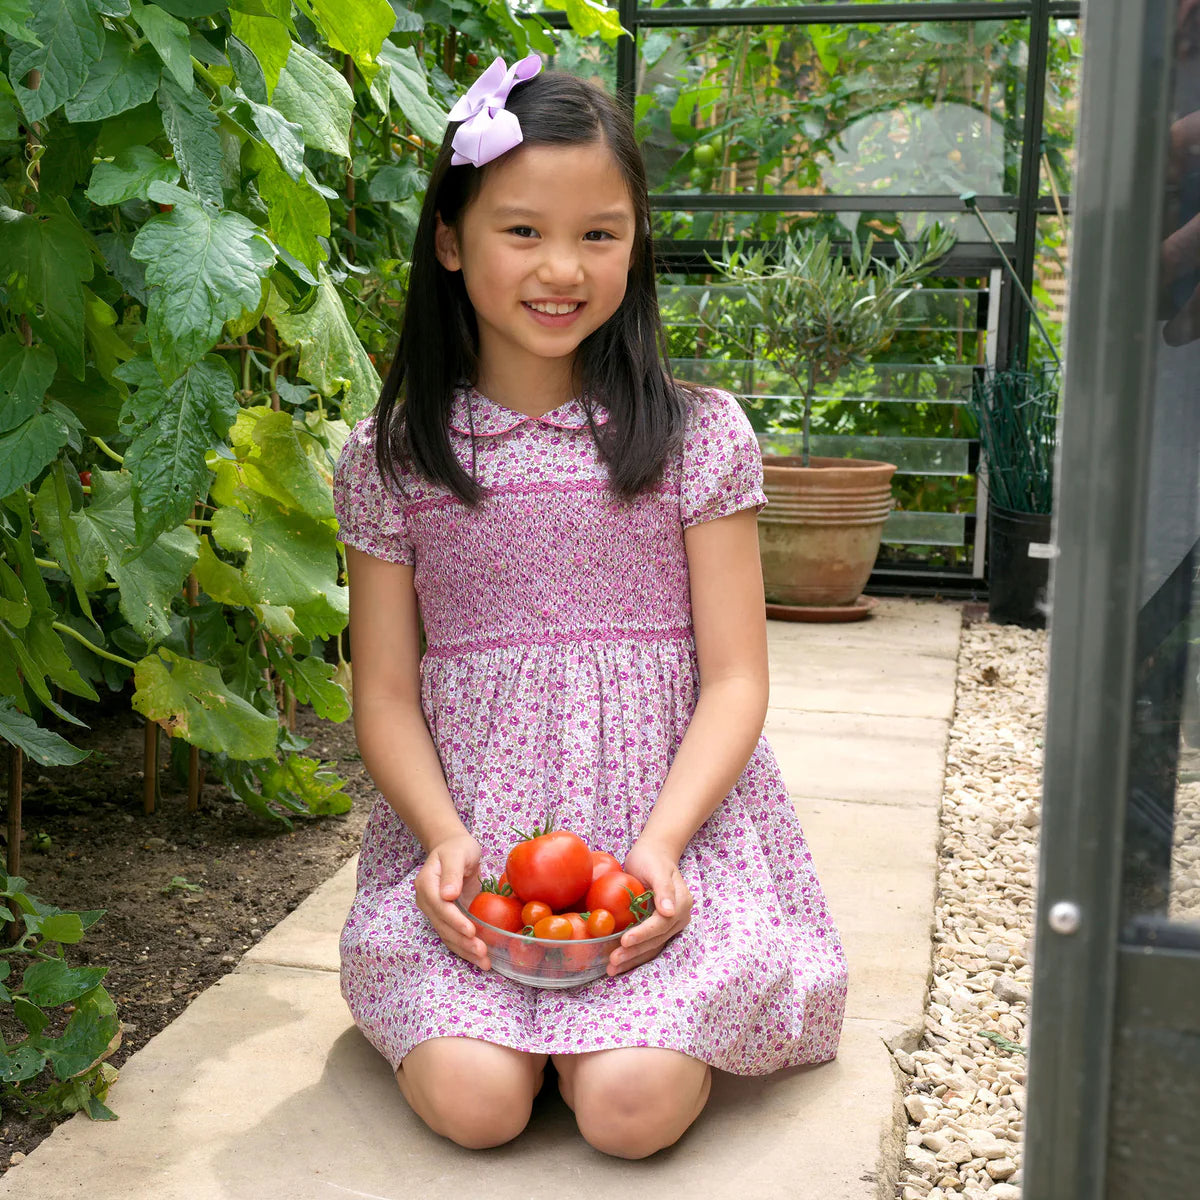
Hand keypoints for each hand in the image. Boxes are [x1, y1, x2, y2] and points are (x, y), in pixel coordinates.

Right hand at [414, 833, 490, 969]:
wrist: (453, 848)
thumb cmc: (457, 848)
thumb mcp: (457, 853)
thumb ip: (453, 872)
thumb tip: (448, 895)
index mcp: (426, 884)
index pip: (439, 906)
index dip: (454, 921)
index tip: (470, 931)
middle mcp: (427, 901)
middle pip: (443, 926)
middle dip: (462, 941)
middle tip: (482, 952)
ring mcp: (435, 912)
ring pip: (448, 936)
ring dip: (465, 951)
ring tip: (484, 962)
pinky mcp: (446, 918)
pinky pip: (454, 936)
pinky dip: (466, 949)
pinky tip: (480, 959)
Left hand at [607, 840, 692, 976]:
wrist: (654, 854)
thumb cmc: (652, 858)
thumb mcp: (656, 868)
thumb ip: (664, 889)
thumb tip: (670, 913)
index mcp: (681, 903)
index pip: (660, 924)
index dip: (643, 934)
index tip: (624, 941)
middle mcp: (679, 918)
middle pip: (656, 940)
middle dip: (634, 953)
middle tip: (613, 961)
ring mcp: (671, 925)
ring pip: (652, 947)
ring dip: (633, 960)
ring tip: (612, 969)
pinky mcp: (659, 929)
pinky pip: (648, 945)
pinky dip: (634, 955)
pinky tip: (619, 964)